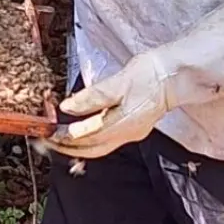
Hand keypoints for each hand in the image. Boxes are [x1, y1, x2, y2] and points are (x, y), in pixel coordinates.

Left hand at [46, 52, 172, 159]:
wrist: (175, 76)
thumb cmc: (151, 75)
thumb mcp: (119, 81)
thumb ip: (92, 96)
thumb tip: (68, 106)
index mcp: (123, 123)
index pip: (88, 137)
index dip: (66, 137)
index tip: (49, 133)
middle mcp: (127, 134)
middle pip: (92, 149)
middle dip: (68, 148)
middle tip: (47, 141)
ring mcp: (130, 133)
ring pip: (98, 148)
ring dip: (77, 146)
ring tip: (58, 140)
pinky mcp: (132, 127)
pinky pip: (105, 141)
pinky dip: (89, 141)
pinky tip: (80, 136)